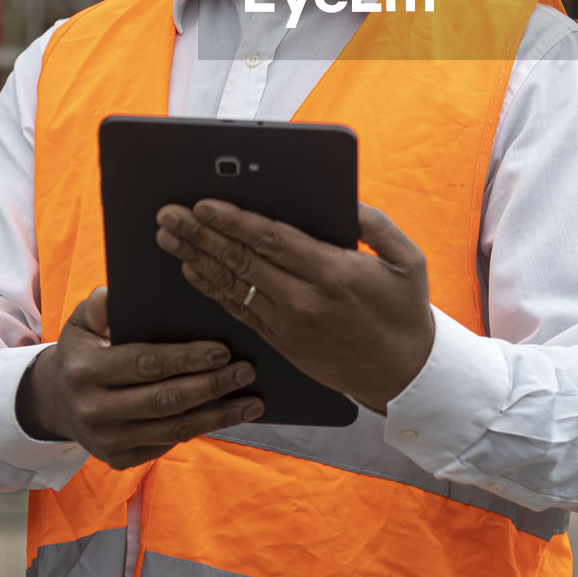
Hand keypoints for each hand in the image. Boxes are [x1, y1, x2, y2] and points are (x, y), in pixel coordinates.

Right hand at [15, 286, 262, 468]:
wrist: (57, 402)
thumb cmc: (82, 350)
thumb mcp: (81, 322)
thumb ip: (98, 306)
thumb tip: (112, 294)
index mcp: (85, 371)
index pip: (145, 364)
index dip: (186, 359)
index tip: (223, 350)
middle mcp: (94, 410)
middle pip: (165, 400)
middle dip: (212, 386)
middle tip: (248, 371)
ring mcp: (107, 441)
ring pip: (173, 429)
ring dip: (218, 416)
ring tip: (253, 402)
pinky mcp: (120, 460)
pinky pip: (169, 444)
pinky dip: (202, 429)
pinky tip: (228, 415)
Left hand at [155, 202, 435, 412]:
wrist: (405, 377)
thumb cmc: (406, 313)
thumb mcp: (409, 260)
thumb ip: (376, 225)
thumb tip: (344, 199)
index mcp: (334, 273)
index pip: (272, 241)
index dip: (234, 222)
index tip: (204, 204)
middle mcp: (305, 300)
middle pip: (242, 261)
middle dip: (200, 234)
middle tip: (168, 215)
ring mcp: (290, 325)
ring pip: (233, 286)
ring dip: (196, 259)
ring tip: (168, 238)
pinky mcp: (282, 343)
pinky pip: (239, 311)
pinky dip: (212, 289)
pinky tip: (192, 271)